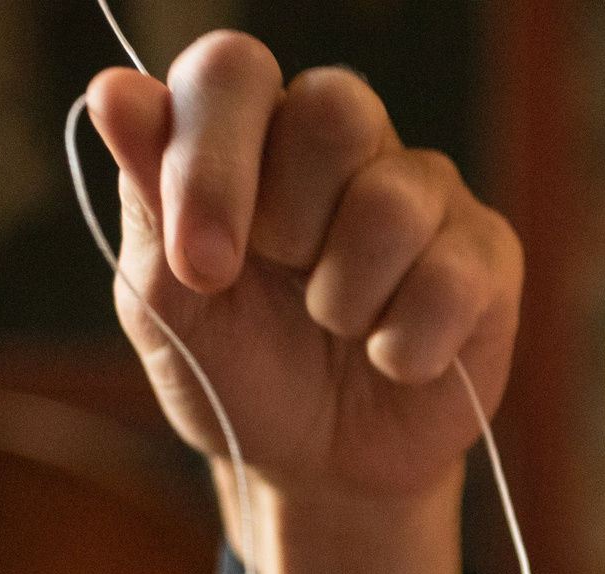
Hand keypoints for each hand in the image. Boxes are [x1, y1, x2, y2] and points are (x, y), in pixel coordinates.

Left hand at [84, 33, 523, 573]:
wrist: (319, 469)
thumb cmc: (239, 373)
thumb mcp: (169, 302)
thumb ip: (148, 197)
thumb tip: (116, 91)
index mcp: (252, 135)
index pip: (236, 73)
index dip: (215, 161)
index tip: (204, 267)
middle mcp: (344, 145)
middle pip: (337, 107)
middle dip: (291, 222)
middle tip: (281, 280)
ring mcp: (426, 196)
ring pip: (394, 202)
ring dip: (347, 297)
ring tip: (338, 328)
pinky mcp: (489, 257)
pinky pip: (456, 277)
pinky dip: (407, 344)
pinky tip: (392, 360)